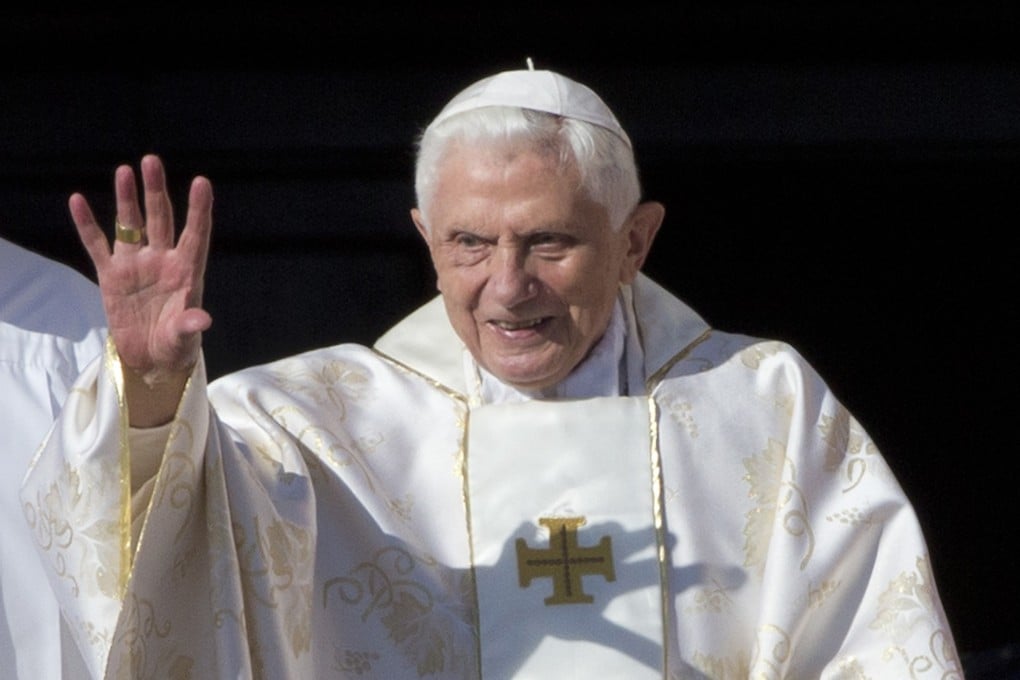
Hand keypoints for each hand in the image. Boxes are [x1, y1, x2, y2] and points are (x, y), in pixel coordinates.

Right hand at [71, 154, 212, 424]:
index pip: (195, 234)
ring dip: (127, 199)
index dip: (199, 210)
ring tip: (125, 171)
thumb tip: (202, 319)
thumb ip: (190, 325)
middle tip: (151, 161)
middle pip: (161, 219)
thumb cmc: (176, 347)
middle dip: (156, 191)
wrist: (150, 360)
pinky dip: (87, 225)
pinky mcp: (111, 276)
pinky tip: (78, 200)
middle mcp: (162, 261)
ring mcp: (136, 265)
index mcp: (187, 271)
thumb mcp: (184, 339)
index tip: (202, 182)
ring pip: (130, 225)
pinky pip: (97, 245)